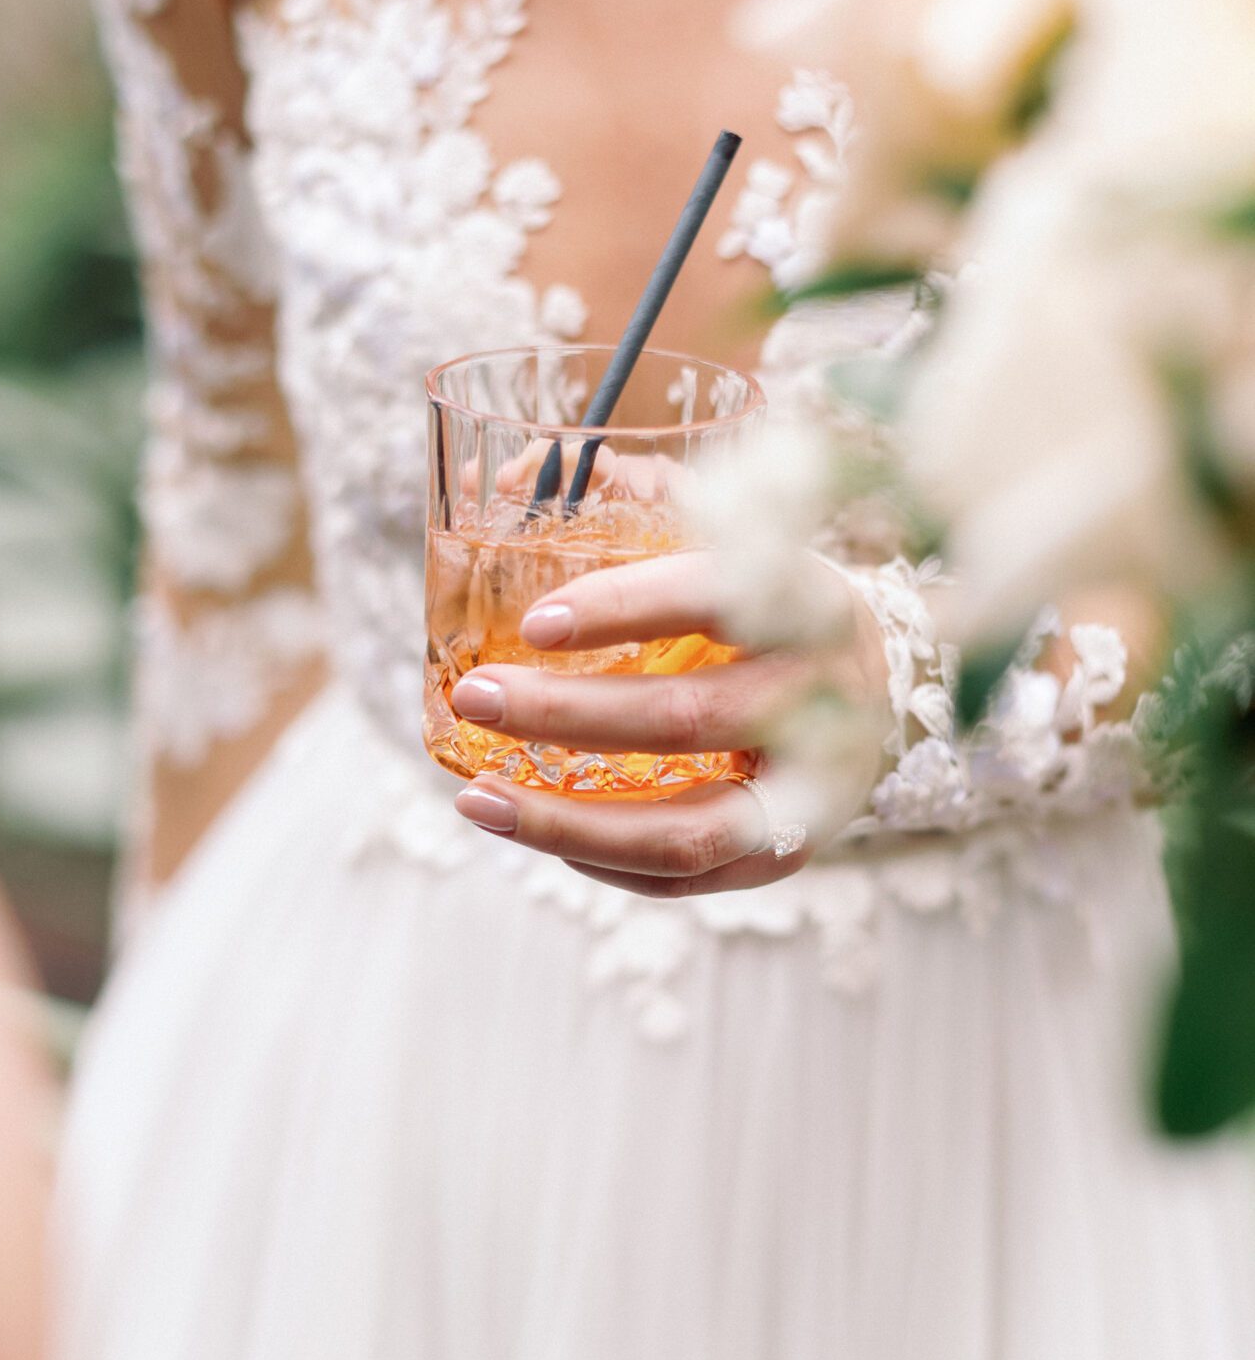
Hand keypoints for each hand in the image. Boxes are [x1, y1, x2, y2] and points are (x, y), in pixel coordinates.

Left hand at [450, 549, 888, 898]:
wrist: (883, 688)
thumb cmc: (775, 609)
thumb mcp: (742, 548)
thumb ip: (643, 516)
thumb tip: (494, 483)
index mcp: (807, 601)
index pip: (714, 598)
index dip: (621, 610)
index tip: (534, 624)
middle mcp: (819, 699)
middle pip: (685, 718)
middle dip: (564, 714)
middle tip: (476, 697)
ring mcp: (809, 791)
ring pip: (683, 829)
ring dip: (566, 822)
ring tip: (478, 799)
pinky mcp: (788, 852)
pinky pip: (682, 876)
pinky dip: (601, 859)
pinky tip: (538, 832)